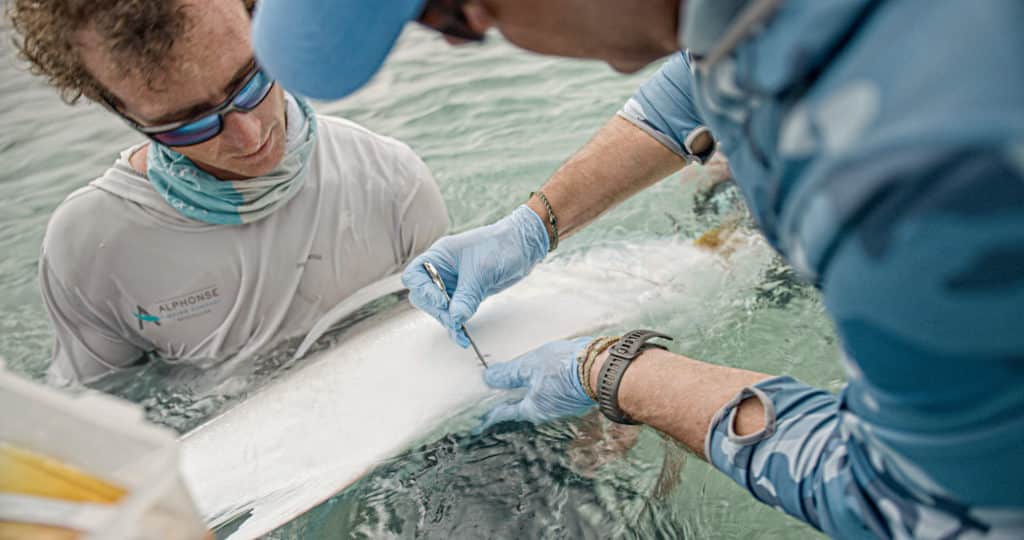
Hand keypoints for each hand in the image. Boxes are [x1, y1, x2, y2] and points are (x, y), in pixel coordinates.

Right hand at [402, 205, 549, 346]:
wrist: (523, 246)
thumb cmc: (502, 246)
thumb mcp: (482, 271)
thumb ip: (467, 295)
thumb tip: (456, 318)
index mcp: (439, 255)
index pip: (414, 275)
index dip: (423, 290)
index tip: (441, 301)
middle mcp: (442, 270)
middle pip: (423, 296)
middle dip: (436, 310)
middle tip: (453, 318)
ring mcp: (453, 283)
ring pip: (439, 308)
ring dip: (447, 320)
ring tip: (461, 331)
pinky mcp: (465, 294)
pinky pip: (454, 312)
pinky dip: (457, 324)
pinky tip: (463, 336)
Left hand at [478, 337, 594, 430]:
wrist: (603, 367)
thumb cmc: (566, 367)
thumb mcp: (530, 366)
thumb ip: (509, 374)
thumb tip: (489, 378)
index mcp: (534, 409)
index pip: (507, 413)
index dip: (493, 414)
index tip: (483, 420)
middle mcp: (549, 413)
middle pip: (525, 407)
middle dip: (513, 400)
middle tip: (501, 394)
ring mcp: (565, 406)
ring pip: (542, 400)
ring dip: (531, 391)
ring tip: (522, 381)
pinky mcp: (577, 397)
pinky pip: (555, 393)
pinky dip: (546, 386)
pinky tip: (547, 374)